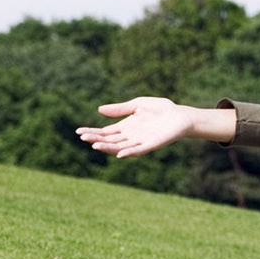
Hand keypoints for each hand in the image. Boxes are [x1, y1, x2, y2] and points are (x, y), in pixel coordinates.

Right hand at [76, 97, 196, 157]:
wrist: (180, 115)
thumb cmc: (161, 109)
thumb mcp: (137, 104)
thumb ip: (120, 109)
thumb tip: (99, 110)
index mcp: (126, 126)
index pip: (105, 132)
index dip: (92, 132)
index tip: (78, 132)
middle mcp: (130, 136)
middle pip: (109, 140)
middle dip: (96, 139)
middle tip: (83, 138)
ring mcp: (140, 141)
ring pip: (120, 147)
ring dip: (108, 147)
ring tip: (95, 145)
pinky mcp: (151, 144)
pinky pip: (138, 150)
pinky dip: (128, 152)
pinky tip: (119, 154)